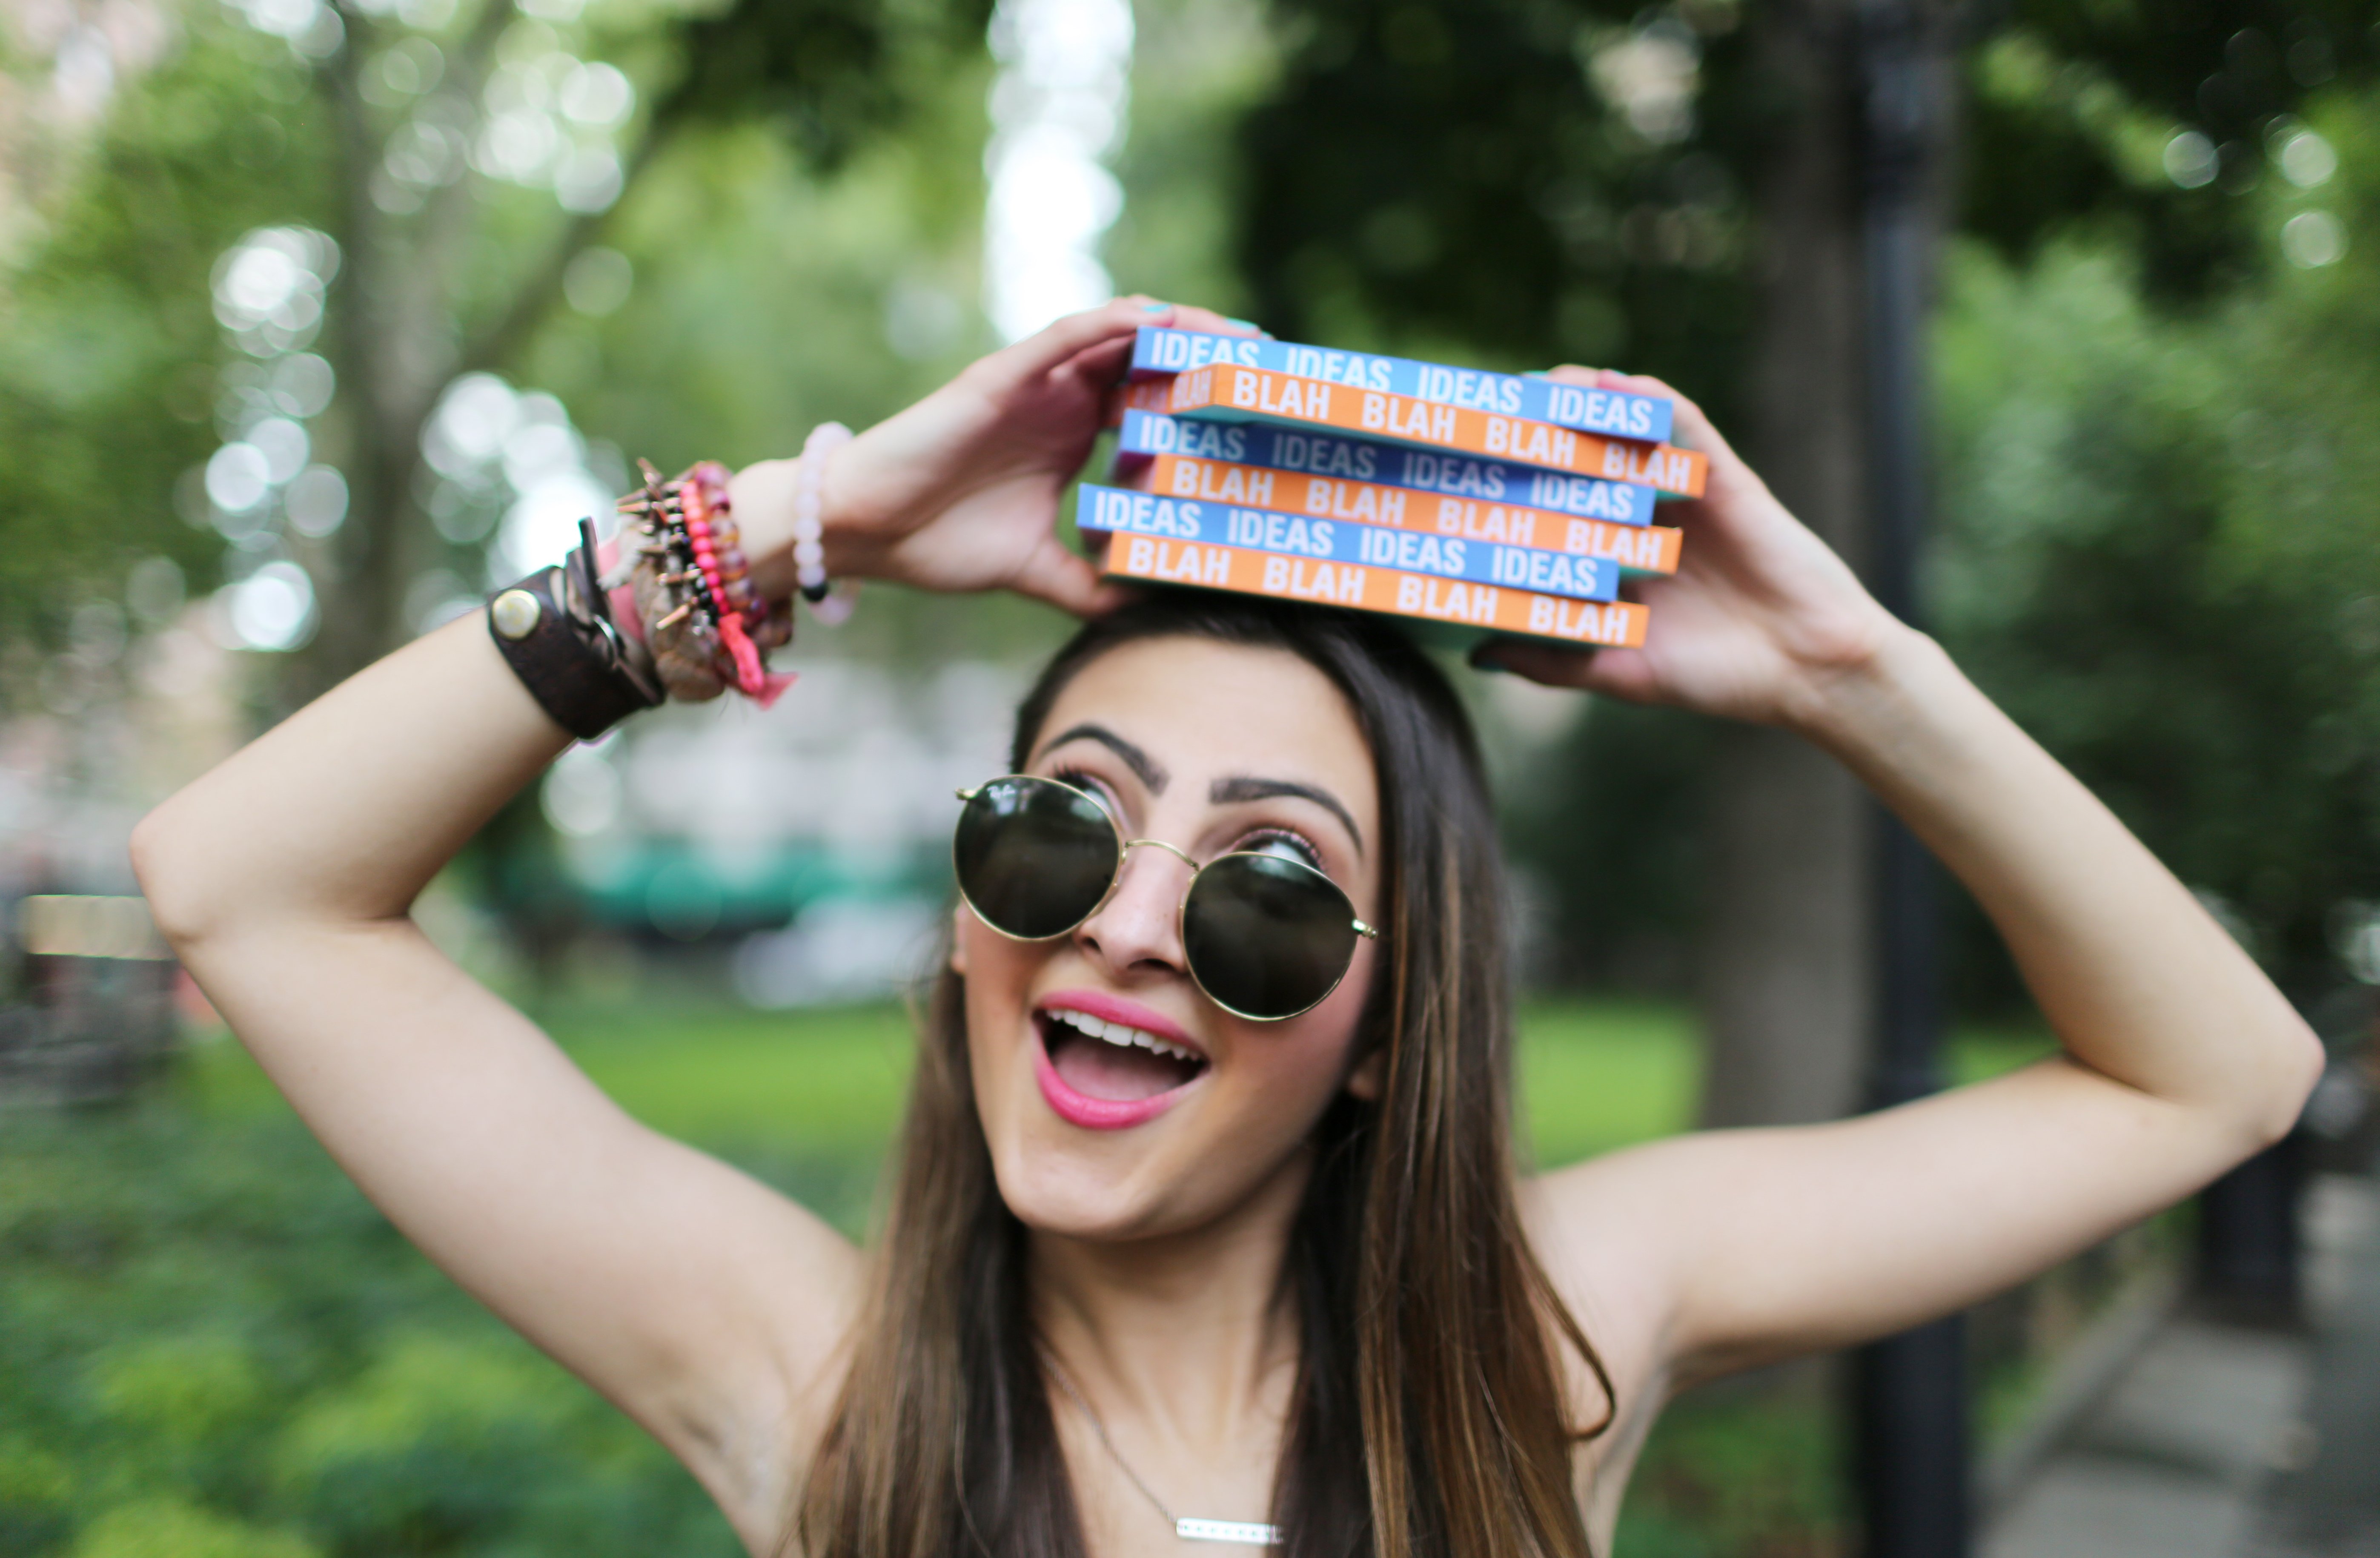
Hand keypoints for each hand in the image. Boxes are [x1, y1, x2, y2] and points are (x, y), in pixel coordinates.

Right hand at [733, 296, 1250, 615]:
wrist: (867, 534)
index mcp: (1071, 435)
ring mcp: (1034, 383)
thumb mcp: (1037, 572)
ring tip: (1238, 334)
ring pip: (1119, 334)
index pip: (1150, 401)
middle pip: (1149, 359)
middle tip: (1272, 365)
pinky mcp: (1003, 375)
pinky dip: (1115, 320)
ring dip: (1180, 327)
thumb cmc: (939, 543)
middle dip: (1210, 354)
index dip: (1202, 398)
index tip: (1259, 411)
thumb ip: (1092, 587)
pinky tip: (1160, 319)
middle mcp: (1060, 400)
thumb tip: (1147, 612)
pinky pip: (1068, 335)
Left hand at [1474, 368, 1907, 732]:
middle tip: (1479, 420)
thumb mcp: (1621, 671)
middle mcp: (1647, 516)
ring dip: (1578, 403)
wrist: (1809, 672)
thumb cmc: (1722, 676)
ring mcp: (1684, 492)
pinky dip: (1647, 399)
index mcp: (1620, 557)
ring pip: (1625, 430)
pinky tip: (1609, 384)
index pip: (1556, 508)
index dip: (1513, 488)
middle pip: (1581, 460)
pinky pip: (1683, 424)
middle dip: (1534, 436)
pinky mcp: (1724, 478)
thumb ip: (1554, 662)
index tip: (1459, 476)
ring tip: (1528, 390)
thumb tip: (1477, 652)